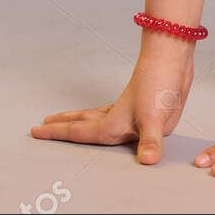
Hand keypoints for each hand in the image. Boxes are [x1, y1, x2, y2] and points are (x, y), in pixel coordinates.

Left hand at [31, 38, 194, 164]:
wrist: (176, 53)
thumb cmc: (164, 82)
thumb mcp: (154, 114)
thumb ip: (151, 141)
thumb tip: (149, 161)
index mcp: (128, 130)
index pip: (87, 135)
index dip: (61, 133)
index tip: (38, 131)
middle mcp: (132, 126)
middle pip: (89, 129)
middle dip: (65, 128)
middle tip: (42, 127)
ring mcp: (137, 115)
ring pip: (98, 119)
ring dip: (79, 119)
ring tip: (59, 118)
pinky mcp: (142, 103)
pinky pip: (110, 111)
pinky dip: (99, 112)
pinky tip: (97, 111)